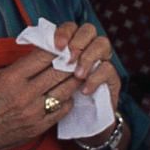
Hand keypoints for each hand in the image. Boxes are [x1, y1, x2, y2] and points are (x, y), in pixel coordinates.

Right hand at [0, 49, 77, 149]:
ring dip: (73, 81)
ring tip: (76, 75)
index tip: (63, 47)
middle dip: (70, 64)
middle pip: (58, 72)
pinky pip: (63, 110)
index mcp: (11, 78)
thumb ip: (17, 68)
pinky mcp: (39, 127)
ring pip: (65, 90)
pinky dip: (68, 100)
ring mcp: (34, 112)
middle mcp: (25, 94)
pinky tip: (66, 95)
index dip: (57, 50)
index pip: (43, 57)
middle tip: (75, 59)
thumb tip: (39, 58)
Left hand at [50, 20, 121, 142]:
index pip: (70, 27)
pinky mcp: (112, 78)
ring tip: (77, 75)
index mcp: (71, 44)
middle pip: (88, 30)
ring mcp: (102, 61)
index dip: (64, 32)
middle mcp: (88, 48)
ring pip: (102, 44)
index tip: (57, 45)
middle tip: (69, 58)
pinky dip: (95, 78)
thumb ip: (44, 62)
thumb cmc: (58, 99)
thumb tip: (37, 48)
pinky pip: (108, 69)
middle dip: (78, 42)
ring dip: (88, 57)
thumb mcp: (45, 80)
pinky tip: (84, 90)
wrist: (81, 121)